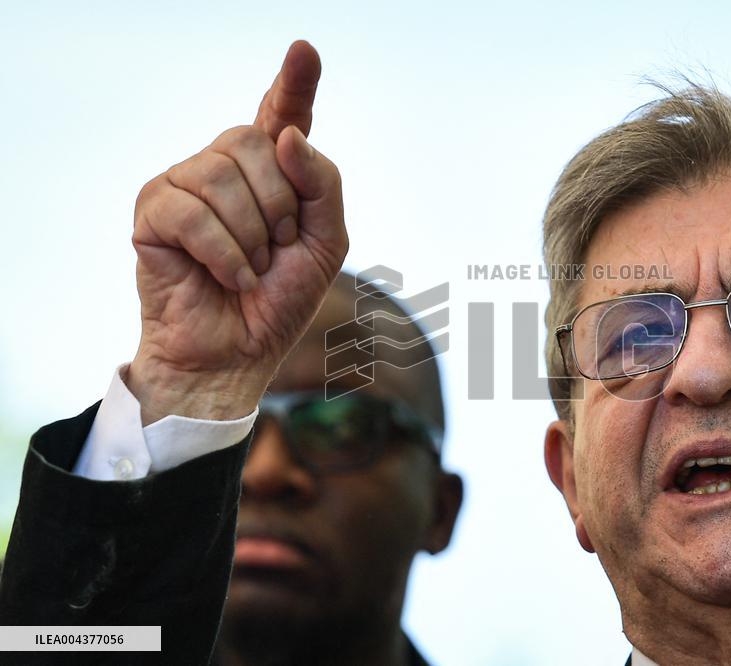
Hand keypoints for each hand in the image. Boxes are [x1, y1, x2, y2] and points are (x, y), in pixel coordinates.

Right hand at [127, 41, 347, 424]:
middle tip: (275, 248)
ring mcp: (185, 184)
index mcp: (271, 172)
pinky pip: (193, 212)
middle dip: (280, 204)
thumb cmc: (280, 298)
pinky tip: (229, 277)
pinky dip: (225, 254)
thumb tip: (284, 135)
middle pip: (255, 141)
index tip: (305, 50)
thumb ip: (322, 184)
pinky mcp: (153, 211)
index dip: (294, 82)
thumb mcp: (325, 241)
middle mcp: (225, 167)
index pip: (281, 114)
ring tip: (250, 268)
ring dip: (252, 236)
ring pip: (223, 175)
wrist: (239, 353)